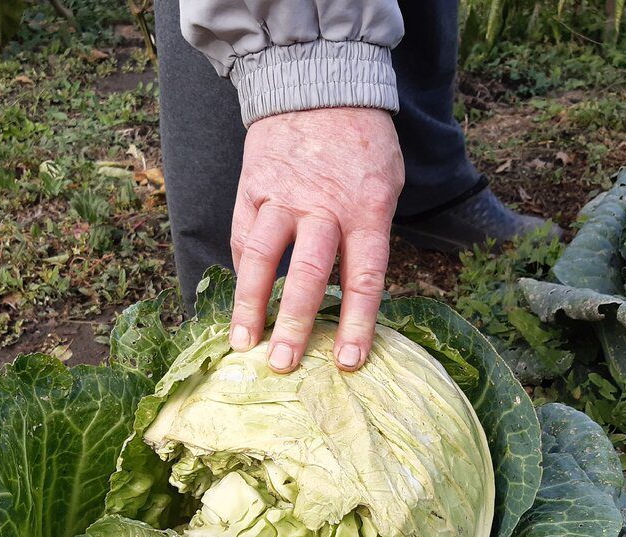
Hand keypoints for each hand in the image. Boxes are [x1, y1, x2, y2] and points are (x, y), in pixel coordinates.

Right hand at [228, 108, 404, 372]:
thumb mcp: (385, 184)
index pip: (364, 276)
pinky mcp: (252, 186)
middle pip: (307, 273)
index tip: (346, 361)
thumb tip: (352, 293)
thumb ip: (369, 235)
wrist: (318, 83)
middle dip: (294, 323)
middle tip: (283, 364)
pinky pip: (242, 235)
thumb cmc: (362, 144)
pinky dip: (241, 271)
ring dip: (250, 305)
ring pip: (261, 257)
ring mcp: (282, 195)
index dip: (356, 323)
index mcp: (366, 208)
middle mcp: (322, 205)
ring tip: (242, 343)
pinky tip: (240, 302)